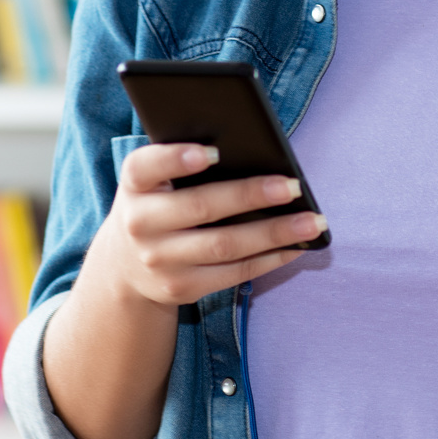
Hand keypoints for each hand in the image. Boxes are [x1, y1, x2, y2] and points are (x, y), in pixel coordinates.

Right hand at [100, 142, 324, 307]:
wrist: (125, 266)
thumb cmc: (156, 204)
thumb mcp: (154, 181)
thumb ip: (183, 163)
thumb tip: (252, 150)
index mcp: (134, 185)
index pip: (146, 167)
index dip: (177, 159)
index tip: (214, 152)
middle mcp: (140, 224)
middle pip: (200, 207)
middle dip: (250, 196)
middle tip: (292, 186)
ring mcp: (160, 261)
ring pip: (224, 246)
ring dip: (273, 233)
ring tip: (312, 221)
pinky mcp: (182, 288)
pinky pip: (234, 273)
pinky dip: (270, 259)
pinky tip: (297, 246)